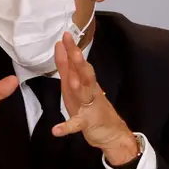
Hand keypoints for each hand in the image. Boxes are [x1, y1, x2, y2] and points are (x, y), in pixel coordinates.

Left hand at [51, 33, 138, 165]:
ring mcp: (89, 106)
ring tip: (71, 79)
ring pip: (84, 93)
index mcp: (84, 82)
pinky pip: (76, 124)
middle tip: (71, 43)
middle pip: (83, 72)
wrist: (112, 133)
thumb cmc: (92, 107)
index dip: (70, 50)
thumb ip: (70, 70)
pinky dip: (67, 127)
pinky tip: (56, 130)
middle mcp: (88, 91)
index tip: (64, 35)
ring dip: (77, 85)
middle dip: (77, 58)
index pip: (76, 64)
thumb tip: (62, 49)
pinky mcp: (87, 123)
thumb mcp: (78, 87)